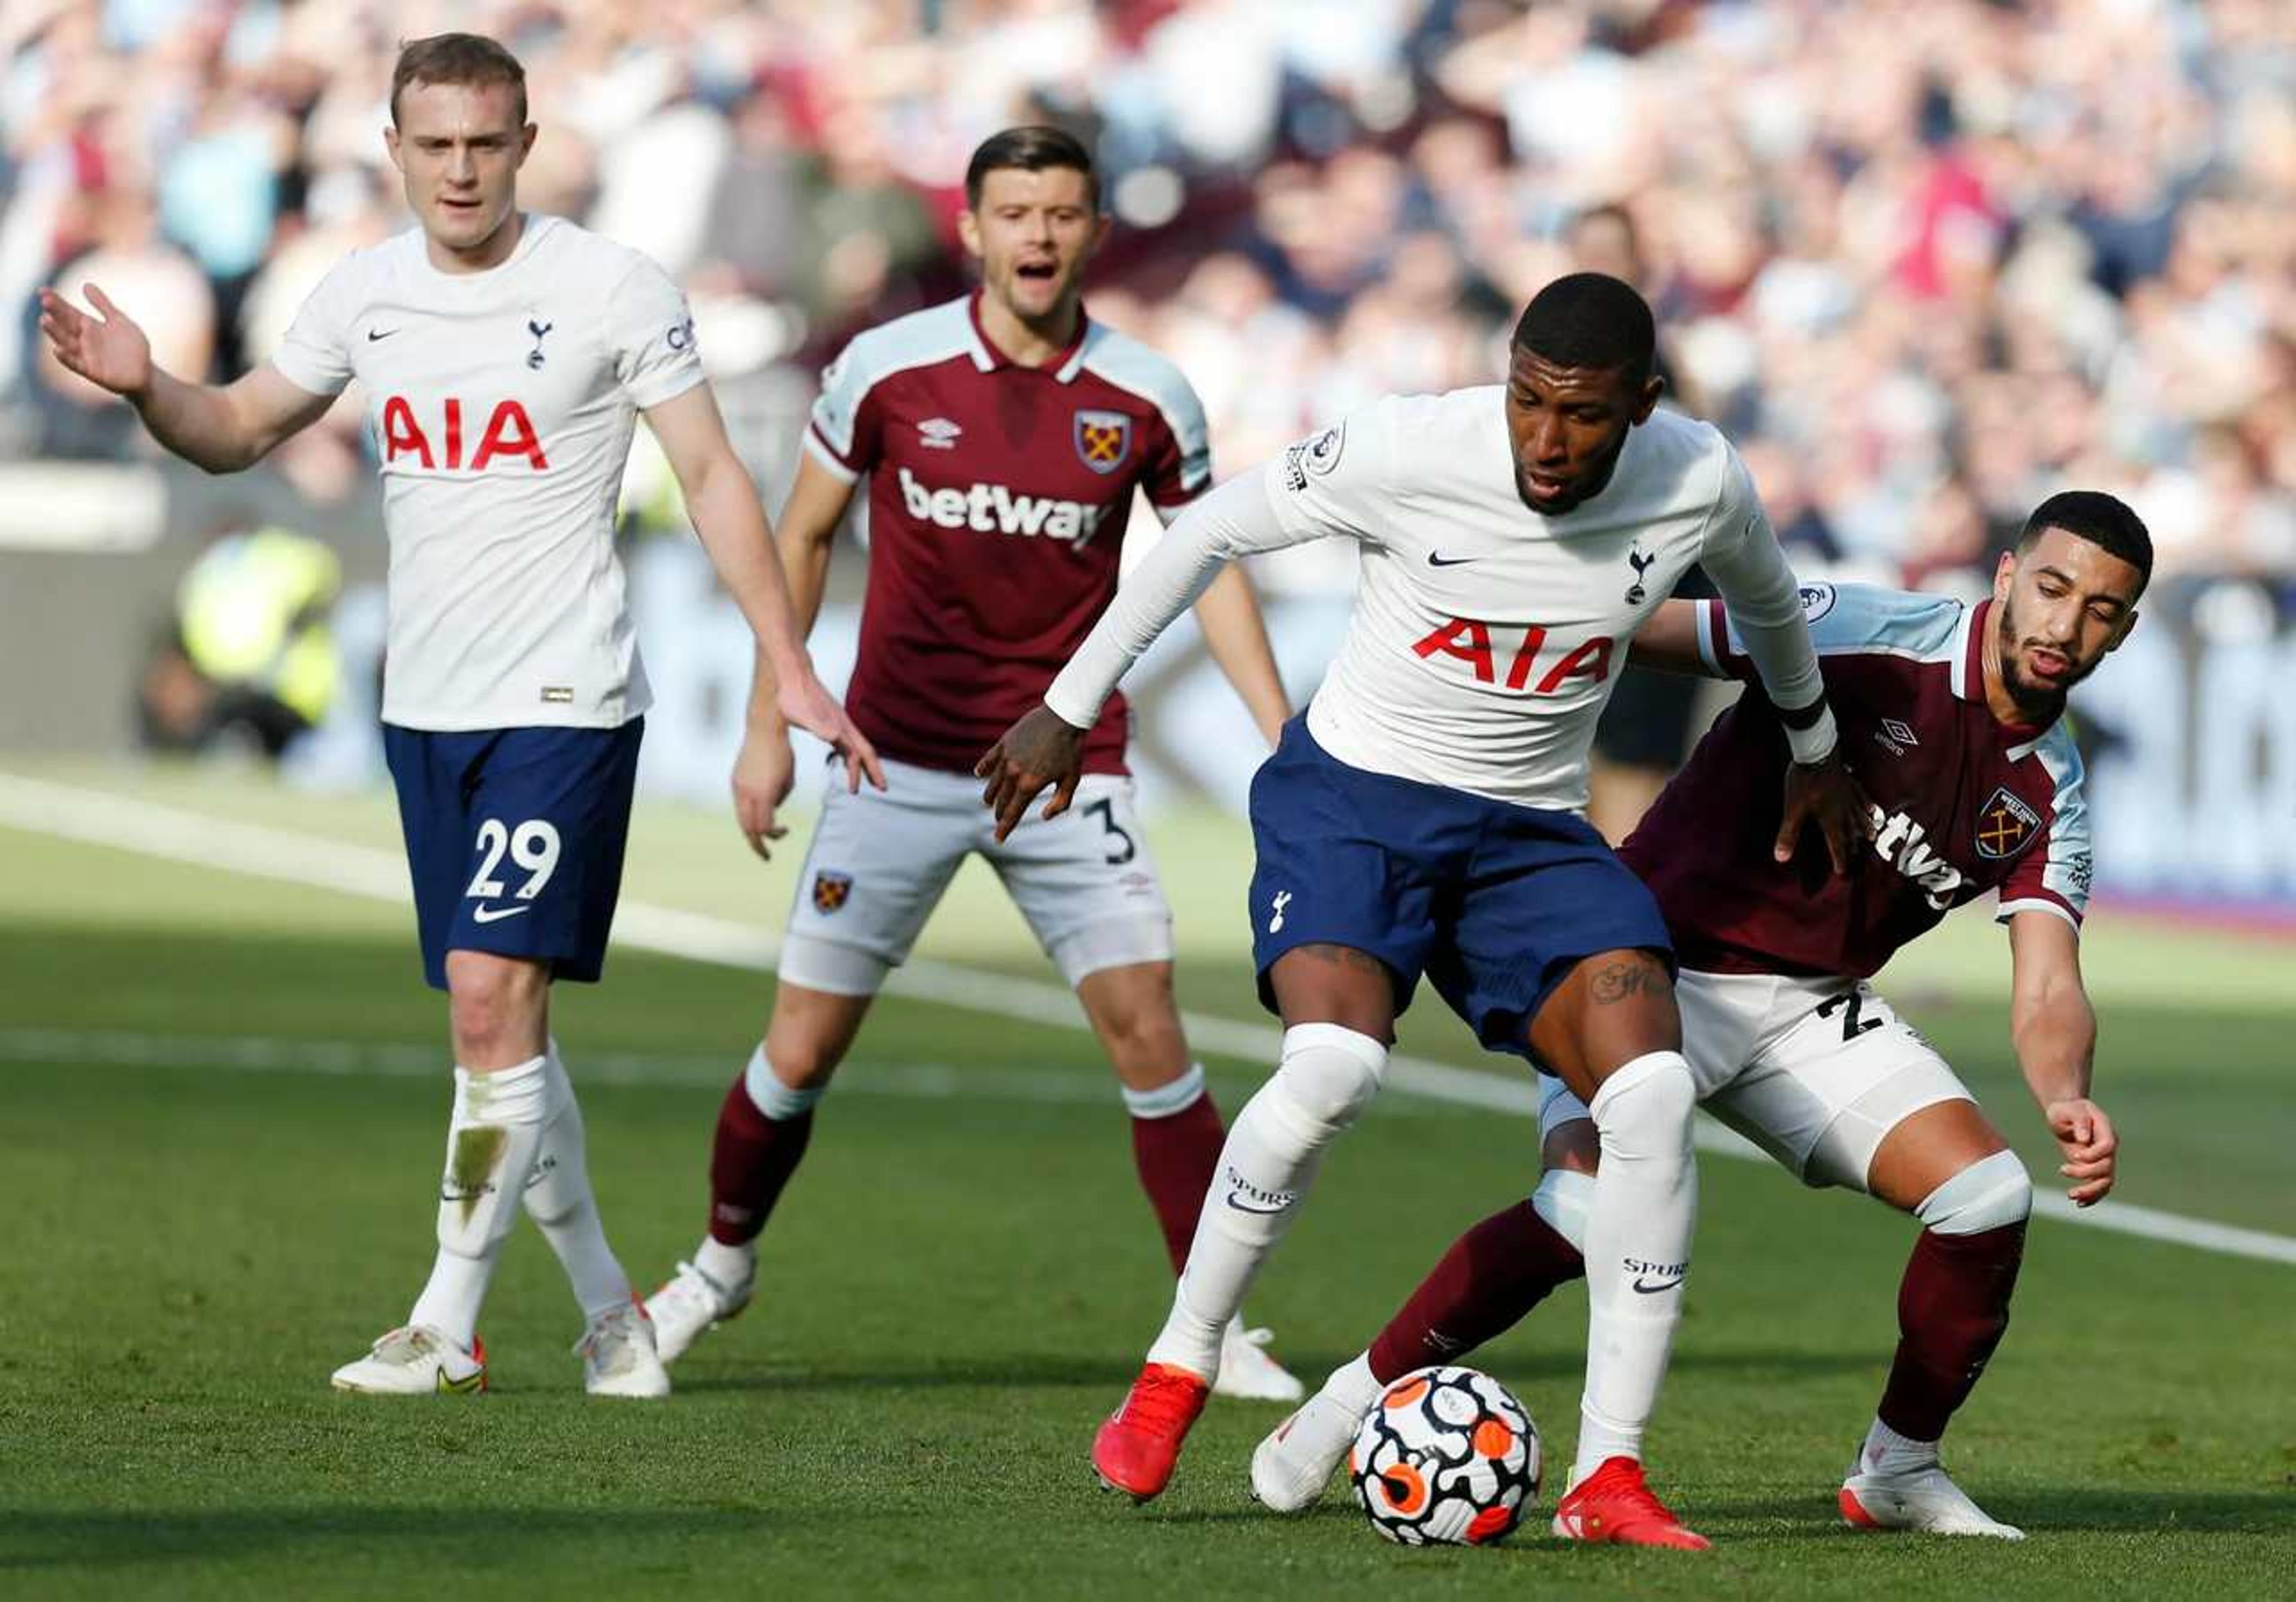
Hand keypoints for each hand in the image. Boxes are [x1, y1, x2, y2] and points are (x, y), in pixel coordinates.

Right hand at [38, 283, 152, 397]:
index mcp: (88, 326)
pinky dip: (66, 358)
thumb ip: (103, 304)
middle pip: (65, 324)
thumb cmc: (131, 345)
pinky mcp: (92, 371)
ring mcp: (86, 355)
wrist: (145, 372)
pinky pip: (76, 364)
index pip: (68, 311)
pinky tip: (57, 349)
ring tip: (45, 319)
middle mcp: (83, 339)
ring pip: (66, 342)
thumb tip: (86, 284)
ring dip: (55, 332)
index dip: (56, 301)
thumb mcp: (118, 320)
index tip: (43, 290)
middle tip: (45, 300)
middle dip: (55, 313)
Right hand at [730, 724, 794, 860]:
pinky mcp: (734, 779)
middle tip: (766, 856)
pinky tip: (758, 810)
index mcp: (762, 794)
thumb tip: (770, 809)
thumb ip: (779, 798)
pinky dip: (748, 812)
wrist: (763, 728)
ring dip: (752, 828)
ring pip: (741, 816)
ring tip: (762, 835)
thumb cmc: (782, 753)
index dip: (775, 835)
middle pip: (748, 828)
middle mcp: (746, 792)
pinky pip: (740, 803)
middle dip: (757, 845)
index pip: (765, 827)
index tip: (786, 831)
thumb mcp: (788, 780)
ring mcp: (737, 786)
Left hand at [774, 672, 885, 794]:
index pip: (856, 754)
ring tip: (865, 779)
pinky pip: (846, 743)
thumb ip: (819, 726)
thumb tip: (835, 738)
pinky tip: (845, 760)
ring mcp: (838, 723)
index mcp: (839, 726)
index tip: (854, 790)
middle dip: (874, 771)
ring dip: (863, 765)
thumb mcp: (803, 715)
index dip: (859, 773)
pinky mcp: (830, 721)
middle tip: (882, 788)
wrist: (792, 674)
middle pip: (865, 751)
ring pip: (857, 747)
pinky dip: (850, 755)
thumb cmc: (793, 695)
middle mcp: (843, 725)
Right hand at [975, 704, 1087, 841]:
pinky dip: (983, 768)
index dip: (1004, 829)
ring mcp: (1007, 757)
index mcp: (1030, 785)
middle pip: (1001, 800)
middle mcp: (1014, 773)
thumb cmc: (1071, 750)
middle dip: (999, 813)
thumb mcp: (1072, 780)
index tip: (998, 840)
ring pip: (992, 783)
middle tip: (999, 820)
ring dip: (990, 795)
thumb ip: (1060, 803)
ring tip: (988, 802)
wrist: (1064, 717)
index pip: (1012, 813)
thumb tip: (1044, 817)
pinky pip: (989, 760)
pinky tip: (979, 774)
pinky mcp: (1004, 743)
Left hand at [1776, 748, 1871, 874]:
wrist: (1818, 752)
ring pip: (1860, 816)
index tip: (1842, 872)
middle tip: (1859, 857)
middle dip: (1854, 846)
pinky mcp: (1850, 782)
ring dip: (1865, 828)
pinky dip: (1867, 804)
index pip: (1836, 845)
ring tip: (1871, 837)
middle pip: (1851, 832)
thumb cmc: (1804, 781)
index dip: (1839, 859)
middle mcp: (1844, 810)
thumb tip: (1780, 858)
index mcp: (1831, 819)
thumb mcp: (1793, 809)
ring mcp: (1850, 795)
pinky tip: (1871, 809)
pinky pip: (1862, 796)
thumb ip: (1788, 834)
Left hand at [2044, 1097, 2116, 1205]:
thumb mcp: (2067, 1109)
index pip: (2108, 1146)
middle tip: (2062, 1169)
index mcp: (2104, 1130)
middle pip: (2107, 1167)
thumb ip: (2078, 1120)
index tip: (2074, 1154)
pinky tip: (2079, 1204)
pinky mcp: (2094, 1168)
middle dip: (2086, 1173)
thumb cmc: (2066, 1110)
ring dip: (2090, 1191)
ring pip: (2106, 1181)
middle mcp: (2108, 1147)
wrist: (2066, 1114)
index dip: (2094, 1154)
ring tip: (2070, 1195)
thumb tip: (2083, 1139)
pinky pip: (2099, 1187)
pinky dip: (2092, 1197)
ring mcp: (2103, 1159)